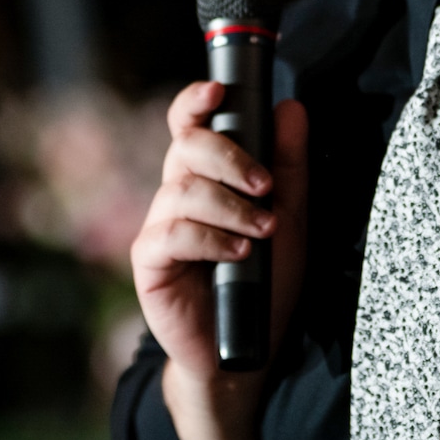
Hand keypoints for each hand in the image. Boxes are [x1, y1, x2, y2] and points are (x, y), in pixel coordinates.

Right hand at [130, 81, 307, 439]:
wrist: (246, 350)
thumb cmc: (266, 282)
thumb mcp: (290, 217)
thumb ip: (289, 164)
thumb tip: (291, 108)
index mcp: (205, 176)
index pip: (188, 124)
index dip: (194, 101)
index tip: (217, 89)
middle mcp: (176, 193)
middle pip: (185, 147)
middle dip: (228, 158)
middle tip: (265, 187)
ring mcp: (158, 226)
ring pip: (183, 191)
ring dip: (230, 207)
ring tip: (263, 233)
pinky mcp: (149, 261)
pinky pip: (173, 234)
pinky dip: (210, 239)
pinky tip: (238, 255)